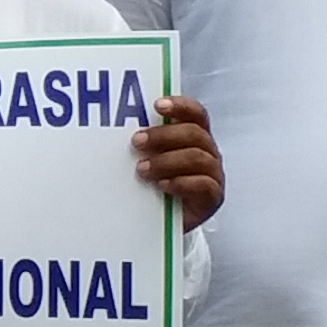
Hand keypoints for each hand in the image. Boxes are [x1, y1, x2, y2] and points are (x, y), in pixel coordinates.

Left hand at [134, 93, 223, 226]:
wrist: (159, 220)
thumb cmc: (152, 183)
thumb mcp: (145, 158)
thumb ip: (142, 143)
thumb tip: (113, 129)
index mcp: (194, 135)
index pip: (195, 113)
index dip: (180, 106)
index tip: (157, 106)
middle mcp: (207, 151)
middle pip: (194, 133)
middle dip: (163, 135)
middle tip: (136, 141)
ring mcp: (213, 174)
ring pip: (197, 158)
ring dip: (167, 161)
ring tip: (142, 169)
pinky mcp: (212, 197)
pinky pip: (203, 185)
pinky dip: (181, 183)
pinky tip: (162, 185)